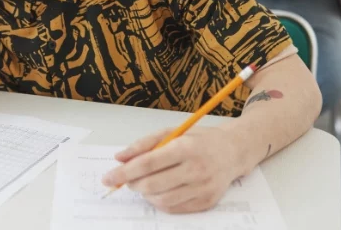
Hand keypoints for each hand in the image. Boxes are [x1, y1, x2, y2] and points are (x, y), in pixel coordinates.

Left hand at [101, 126, 243, 213]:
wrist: (233, 151)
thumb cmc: (198, 139)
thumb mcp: (171, 132)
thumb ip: (143, 144)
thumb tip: (119, 158)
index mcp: (186, 147)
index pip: (148, 164)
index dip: (124, 172)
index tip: (107, 177)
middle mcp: (196, 169)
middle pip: (153, 184)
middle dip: (132, 184)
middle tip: (127, 179)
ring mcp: (203, 188)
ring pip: (162, 200)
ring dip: (145, 194)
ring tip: (144, 184)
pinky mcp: (207, 202)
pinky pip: (175, 208)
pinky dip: (160, 201)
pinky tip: (159, 191)